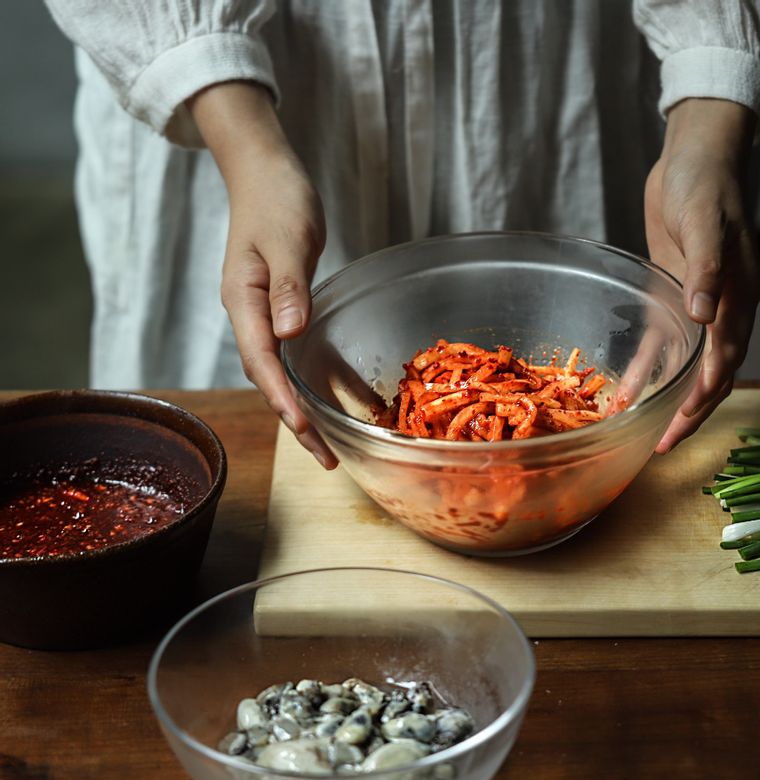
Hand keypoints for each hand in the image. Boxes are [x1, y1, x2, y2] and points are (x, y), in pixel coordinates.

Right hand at [188, 82, 336, 467]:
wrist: (266, 173)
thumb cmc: (276, 199)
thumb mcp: (286, 238)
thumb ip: (287, 286)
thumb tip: (288, 334)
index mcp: (242, 301)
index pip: (261, 360)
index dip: (282, 397)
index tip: (304, 427)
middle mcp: (250, 316)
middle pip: (270, 379)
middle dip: (295, 420)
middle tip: (324, 457)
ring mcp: (266, 315)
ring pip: (283, 373)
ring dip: (305, 408)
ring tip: (331, 444)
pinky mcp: (284, 309)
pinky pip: (301, 354)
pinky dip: (321, 378)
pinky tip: (348, 396)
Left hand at [644, 99, 759, 452]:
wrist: (693, 159)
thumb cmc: (704, 186)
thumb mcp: (703, 223)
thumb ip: (705, 269)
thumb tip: (703, 314)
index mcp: (737, 297)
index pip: (723, 361)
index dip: (703, 397)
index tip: (680, 425)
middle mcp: (721, 307)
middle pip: (709, 373)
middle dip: (688, 411)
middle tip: (661, 444)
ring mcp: (697, 303)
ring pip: (687, 364)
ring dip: (669, 397)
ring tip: (645, 427)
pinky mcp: (672, 294)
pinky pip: (660, 340)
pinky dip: (648, 365)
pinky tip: (630, 387)